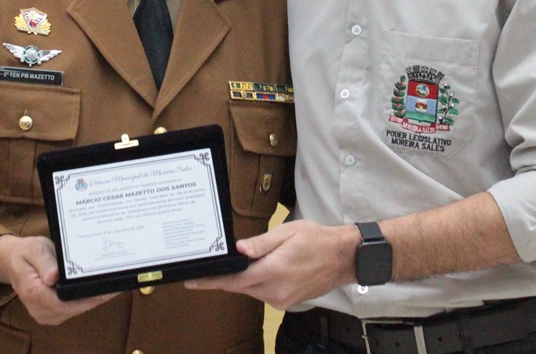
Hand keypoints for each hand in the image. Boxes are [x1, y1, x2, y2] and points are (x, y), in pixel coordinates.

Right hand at [0, 235, 116, 324]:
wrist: (14, 261)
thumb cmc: (26, 253)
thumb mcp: (35, 249)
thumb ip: (44, 262)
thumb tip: (53, 276)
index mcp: (34, 292)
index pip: (64, 302)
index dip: (87, 298)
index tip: (106, 290)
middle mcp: (38, 308)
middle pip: (73, 309)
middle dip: (94, 298)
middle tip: (116, 284)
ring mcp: (45, 314)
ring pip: (75, 311)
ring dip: (91, 300)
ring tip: (110, 284)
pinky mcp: (51, 314)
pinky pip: (72, 310)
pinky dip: (84, 301)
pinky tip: (96, 289)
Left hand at [185, 220, 357, 309]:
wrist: (343, 258)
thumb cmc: (317, 240)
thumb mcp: (288, 232)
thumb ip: (261, 243)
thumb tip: (240, 249)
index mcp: (273, 272)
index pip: (234, 280)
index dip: (211, 281)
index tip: (192, 282)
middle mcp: (276, 291)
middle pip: (239, 287)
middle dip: (226, 278)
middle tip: (211, 268)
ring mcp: (282, 299)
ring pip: (251, 290)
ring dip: (244, 279)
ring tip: (247, 261)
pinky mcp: (287, 302)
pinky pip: (263, 293)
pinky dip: (257, 283)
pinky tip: (263, 269)